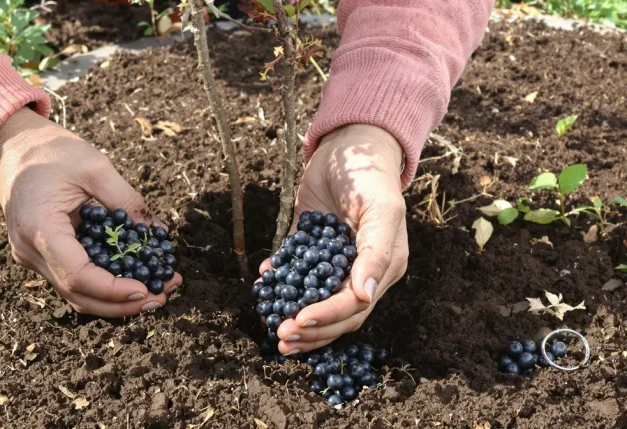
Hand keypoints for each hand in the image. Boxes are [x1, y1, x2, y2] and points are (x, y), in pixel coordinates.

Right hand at [0, 108, 181, 315]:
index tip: (149, 289)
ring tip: (156, 292)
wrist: (11, 146)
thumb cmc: (51, 151)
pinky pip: (73, 279)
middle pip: (78, 295)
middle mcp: (30, 251)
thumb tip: (158, 233)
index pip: (78, 276)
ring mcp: (32, 257)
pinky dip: (103, 284)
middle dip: (122, 304)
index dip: (115, 290)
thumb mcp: (95, 167)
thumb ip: (127, 201)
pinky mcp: (41, 255)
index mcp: (40, 229)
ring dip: (115, 299)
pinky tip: (132, 278)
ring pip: (75, 293)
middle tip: (162, 297)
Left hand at [261, 125, 408, 353]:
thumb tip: (362, 296)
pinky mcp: (311, 245)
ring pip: (316, 301)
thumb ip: (376, 254)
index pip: (354, 306)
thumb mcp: (381, 210)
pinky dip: (280, 281)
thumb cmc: (369, 175)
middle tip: (280, 337)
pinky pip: (295, 272)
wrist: (348, 144)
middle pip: (336, 314)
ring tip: (272, 328)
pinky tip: (265, 284)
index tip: (299, 322)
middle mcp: (360, 270)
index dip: (327, 318)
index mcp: (383, 266)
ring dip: (295, 317)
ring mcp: (334, 259)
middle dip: (309, 329)